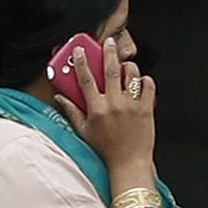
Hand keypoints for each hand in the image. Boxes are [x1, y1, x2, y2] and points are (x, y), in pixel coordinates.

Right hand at [71, 46, 157, 189]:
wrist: (129, 164)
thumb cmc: (107, 150)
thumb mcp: (84, 131)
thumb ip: (72, 112)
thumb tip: (60, 98)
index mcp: (97, 109)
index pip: (86, 79)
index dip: (82, 62)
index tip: (80, 50)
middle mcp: (114, 105)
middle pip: (111, 70)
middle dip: (109, 52)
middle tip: (108, 42)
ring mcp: (131, 106)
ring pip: (131, 75)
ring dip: (128, 66)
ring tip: (126, 66)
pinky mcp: (146, 109)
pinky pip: (148, 86)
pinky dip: (145, 80)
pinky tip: (141, 81)